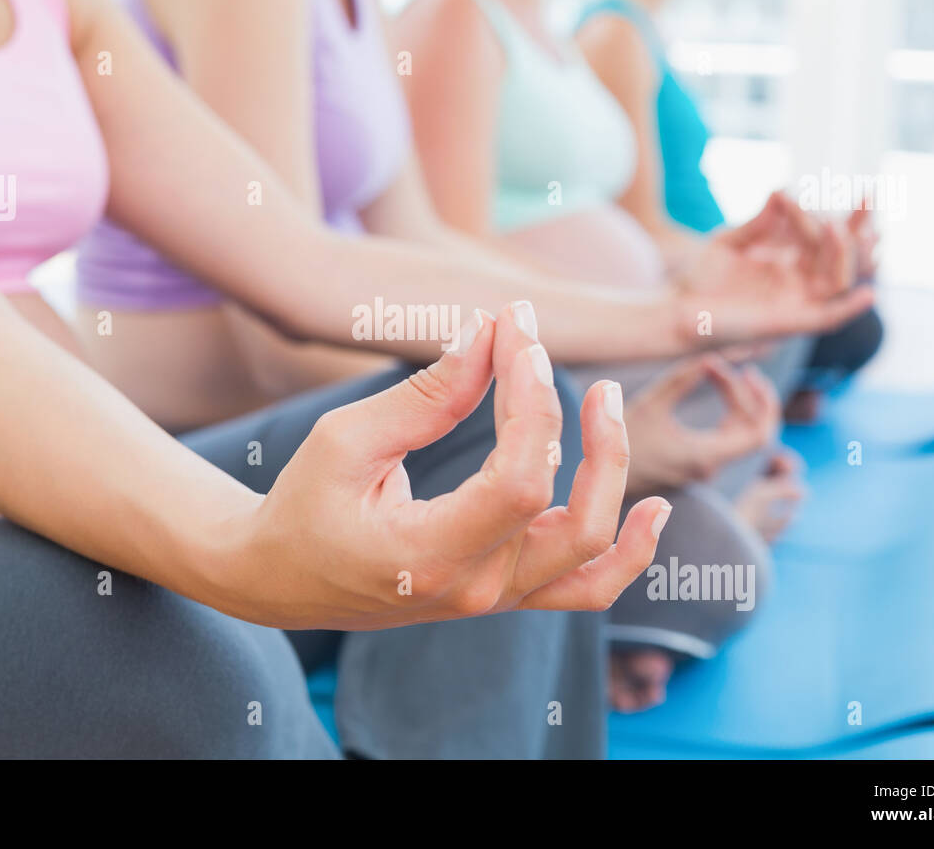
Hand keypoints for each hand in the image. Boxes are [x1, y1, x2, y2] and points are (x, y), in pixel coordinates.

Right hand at [207, 303, 671, 629]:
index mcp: (430, 558)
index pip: (520, 480)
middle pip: (574, 515)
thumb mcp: (345, 441)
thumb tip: (488, 337)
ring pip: (592, 551)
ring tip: (608, 403)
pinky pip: (585, 586)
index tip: (512, 333)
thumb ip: (424, 396)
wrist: (279, 578)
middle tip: (544, 350)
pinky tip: (654, 510)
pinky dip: (628, 553)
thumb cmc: (302, 505)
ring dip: (613, 474)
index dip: (530, 400)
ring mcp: (495, 600)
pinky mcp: (502, 592)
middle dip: (577, 425)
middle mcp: (476, 590)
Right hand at [623, 355, 780, 494]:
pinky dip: (732, 413)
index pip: (757, 432)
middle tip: (748, 371)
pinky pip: (730, 437)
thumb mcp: (651, 403)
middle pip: (758, 435)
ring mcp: (705, 467)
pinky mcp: (697, 462)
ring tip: (733, 374)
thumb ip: (684, 378)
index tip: (727, 369)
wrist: (595, 476)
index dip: (756, 398)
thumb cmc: (619, 441)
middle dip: (759, 400)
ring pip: (745, 436)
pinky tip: (721, 391)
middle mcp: (711, 467)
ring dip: (745, 404)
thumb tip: (714, 354)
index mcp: (705, 457)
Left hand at [672, 194, 873, 344]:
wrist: (676, 311)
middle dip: (858, 224)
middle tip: (870, 196)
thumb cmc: (700, 279)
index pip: (818, 231)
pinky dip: (848, 308)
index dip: (813, 210)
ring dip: (846, 253)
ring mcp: (797, 301)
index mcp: (787, 258)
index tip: (790, 192)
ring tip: (838, 227)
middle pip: (841, 252)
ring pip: (838, 278)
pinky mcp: (790, 323)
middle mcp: (798, 279)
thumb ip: (758, 223)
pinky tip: (867, 294)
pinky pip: (828, 318)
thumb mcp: (729, 244)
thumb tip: (782, 190)